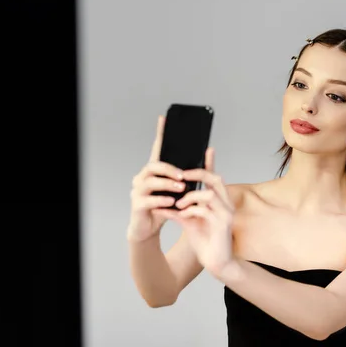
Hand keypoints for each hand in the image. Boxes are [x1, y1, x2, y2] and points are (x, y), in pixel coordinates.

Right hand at [126, 116, 185, 242]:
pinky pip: (149, 200)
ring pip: (150, 182)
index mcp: (154, 172)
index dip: (160, 134)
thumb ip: (191, 174)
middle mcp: (142, 177)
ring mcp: (137, 190)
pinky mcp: (137, 204)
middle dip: (169, 169)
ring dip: (167, 184)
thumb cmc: (165, 207)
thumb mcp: (180, 190)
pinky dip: (162, 201)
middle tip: (183, 175)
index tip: (164, 118)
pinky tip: (172, 203)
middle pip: (153, 165)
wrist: (149, 228)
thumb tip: (208, 153)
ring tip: (181, 188)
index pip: (157, 149)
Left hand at [157, 148, 236, 277]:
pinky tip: (182, 216)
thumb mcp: (189, 221)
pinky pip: (205, 210)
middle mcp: (226, 204)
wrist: (217, 263)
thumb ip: (180, 209)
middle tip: (181, 177)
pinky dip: (191, 210)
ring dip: (191, 197)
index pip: (215, 177)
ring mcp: (226, 214)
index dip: (210, 162)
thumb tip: (163, 201)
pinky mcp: (223, 225)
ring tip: (179, 205)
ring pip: (209, 194)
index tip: (206, 150)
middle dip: (197, 174)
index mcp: (220, 201)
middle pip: (215, 179)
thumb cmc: (205, 241)